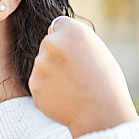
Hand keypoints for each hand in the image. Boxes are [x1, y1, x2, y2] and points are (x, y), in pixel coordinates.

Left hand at [29, 16, 137, 138]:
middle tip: (76, 72)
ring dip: (51, 73)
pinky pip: (39, 83)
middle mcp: (52, 43)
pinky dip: (48, 90)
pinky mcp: (33, 84)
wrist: (101, 112)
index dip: (67, 39)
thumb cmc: (105, 81)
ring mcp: (40, 64)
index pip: (58, 26)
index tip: (75, 51)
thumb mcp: (96, 49)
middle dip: (57, 56)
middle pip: (47, 44)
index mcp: (72, 30)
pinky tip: (65, 96)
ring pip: (42, 65)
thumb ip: (73, 40)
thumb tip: (54, 37)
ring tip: (73, 86)